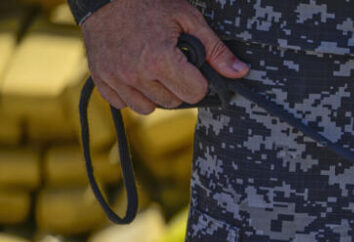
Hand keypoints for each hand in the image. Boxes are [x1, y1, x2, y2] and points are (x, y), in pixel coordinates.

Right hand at [80, 0, 248, 113]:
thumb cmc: (148, 3)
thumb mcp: (187, 18)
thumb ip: (215, 49)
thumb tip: (240, 72)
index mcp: (160, 60)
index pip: (195, 93)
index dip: (198, 81)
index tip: (191, 66)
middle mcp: (136, 74)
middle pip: (174, 102)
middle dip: (177, 85)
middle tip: (170, 62)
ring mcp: (116, 78)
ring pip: (149, 107)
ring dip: (155, 93)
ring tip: (152, 68)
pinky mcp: (100, 79)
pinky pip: (124, 104)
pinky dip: (132, 94)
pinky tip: (134, 73)